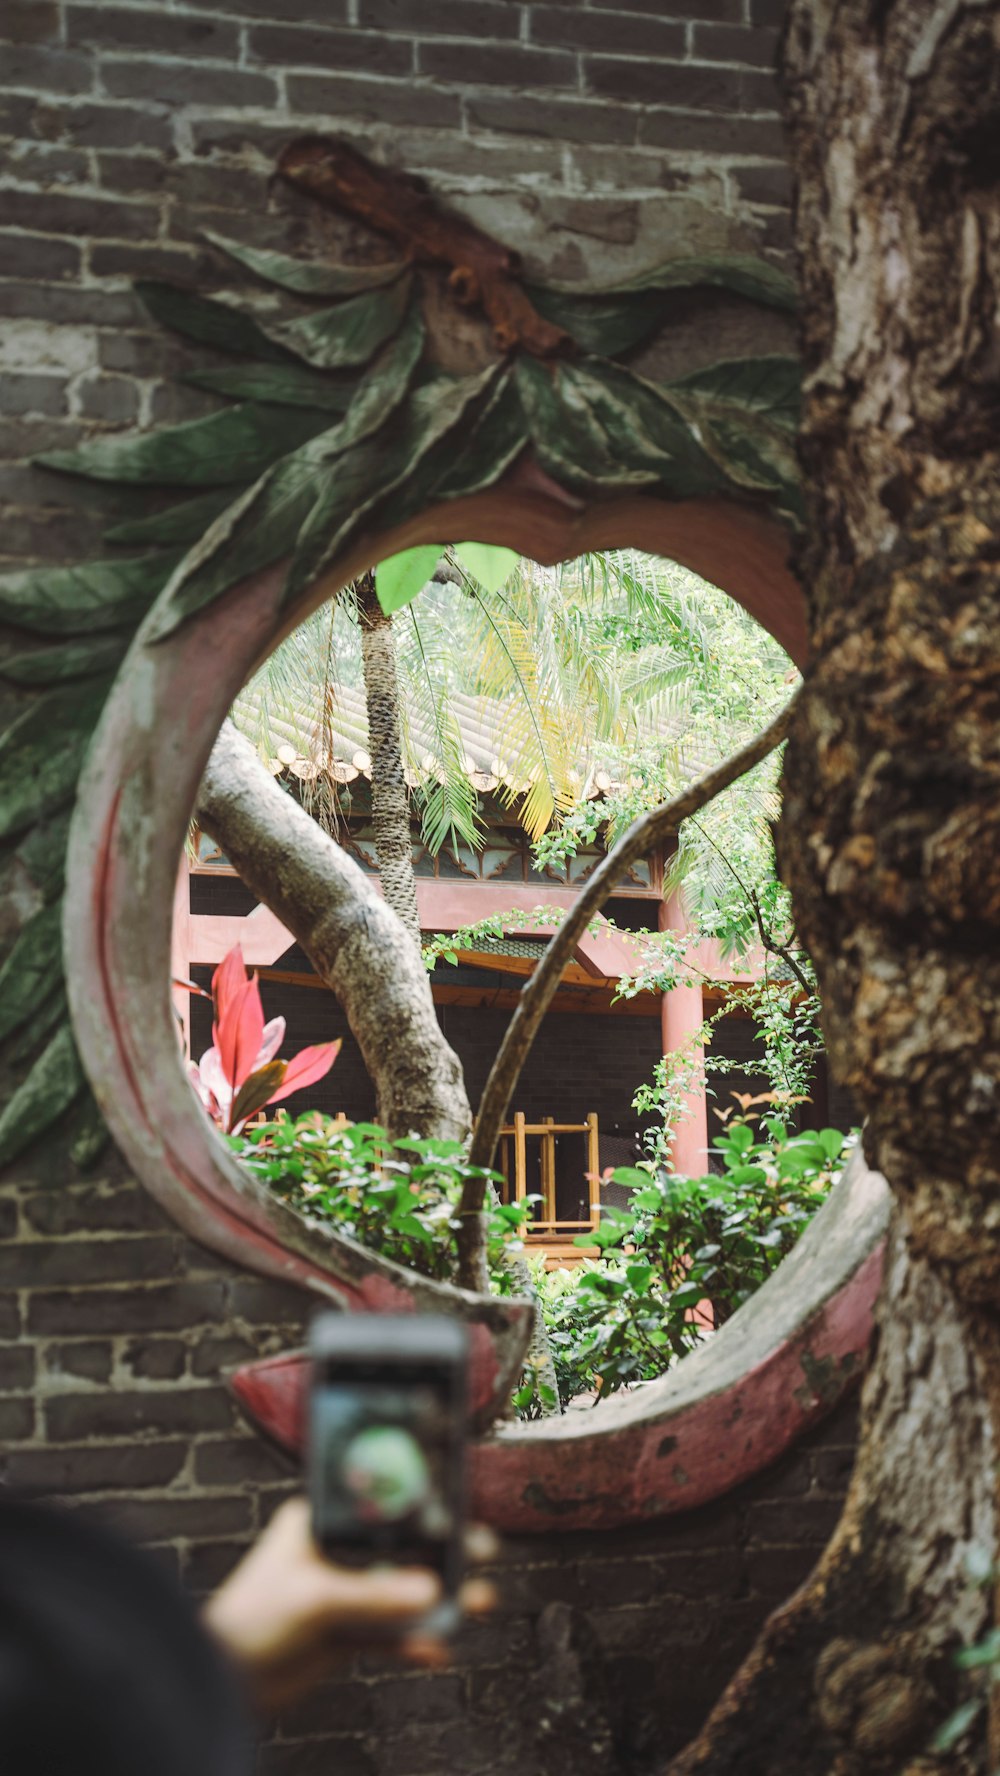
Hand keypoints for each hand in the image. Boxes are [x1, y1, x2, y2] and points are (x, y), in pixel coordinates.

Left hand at [201, 1496, 496, 1709]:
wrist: (221, 1682)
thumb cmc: (249, 1621)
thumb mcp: (315, 1599)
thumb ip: (374, 1596)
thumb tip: (432, 1592)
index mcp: (319, 1523)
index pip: (380, 1507)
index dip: (422, 1508)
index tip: (461, 1512)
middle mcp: (332, 1552)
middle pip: (398, 1548)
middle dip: (440, 1555)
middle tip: (481, 1555)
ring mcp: (338, 1593)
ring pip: (398, 1592)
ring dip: (434, 1600)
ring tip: (476, 1604)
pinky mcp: (341, 1632)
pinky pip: (387, 1632)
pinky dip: (411, 1638)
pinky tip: (437, 1646)